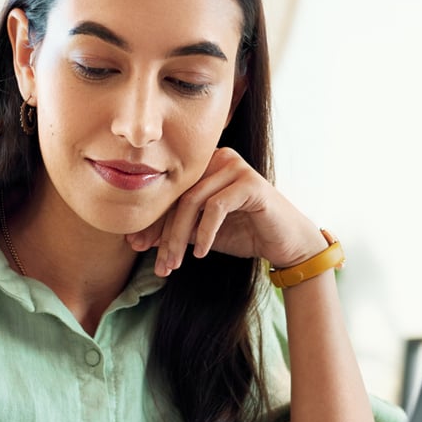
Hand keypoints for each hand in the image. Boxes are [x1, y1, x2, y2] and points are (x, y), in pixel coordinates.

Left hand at [125, 147, 326, 275]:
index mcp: (205, 164)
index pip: (170, 192)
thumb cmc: (245, 233)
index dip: (151, 220)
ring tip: (174, 264)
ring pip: (193, 202)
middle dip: (162, 232)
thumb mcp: (202, 233)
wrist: (286, 243)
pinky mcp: (250, 182)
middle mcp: (219, 158)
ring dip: (179, 237)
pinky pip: (215, 207)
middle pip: (178, 196)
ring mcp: (235, 167)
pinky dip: (205, 233)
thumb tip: (137, 238)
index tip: (135, 246)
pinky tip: (202, 253)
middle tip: (156, 262)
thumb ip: (176, 229)